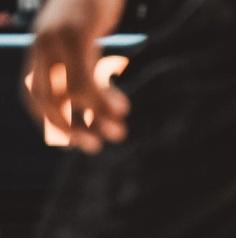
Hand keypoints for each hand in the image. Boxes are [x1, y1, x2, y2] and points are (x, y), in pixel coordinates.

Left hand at [26, 0, 128, 153]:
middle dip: (69, 127)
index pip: (35, 93)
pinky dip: (103, 98)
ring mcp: (59, 38)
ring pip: (70, 91)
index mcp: (41, 48)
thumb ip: (82, 61)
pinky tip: (121, 107)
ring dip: (95, 117)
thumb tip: (93, 94)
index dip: (51, 121)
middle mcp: (44, 45)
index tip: (75, 140)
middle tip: (94, 146)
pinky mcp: (78, 32)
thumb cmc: (95, 4)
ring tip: (119, 132)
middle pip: (46, 96)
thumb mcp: (84, 36)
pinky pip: (87, 75)